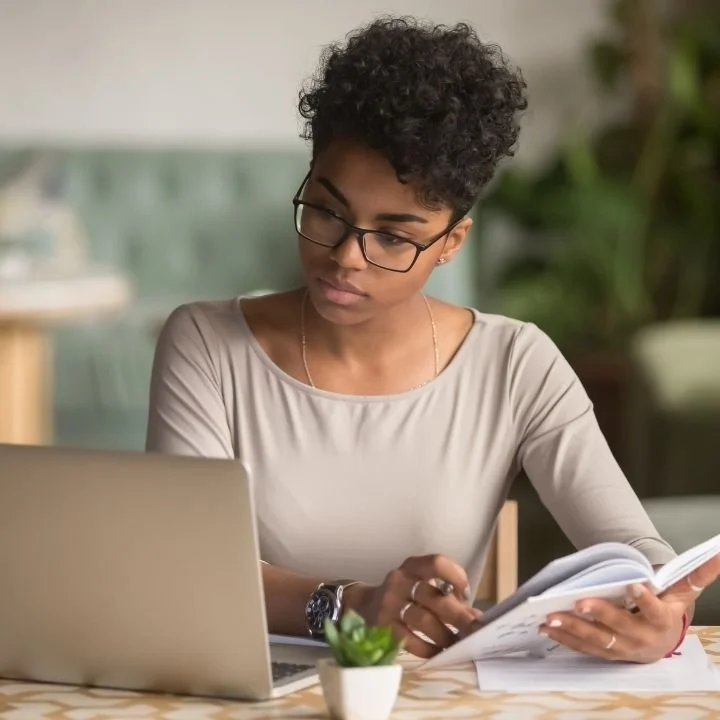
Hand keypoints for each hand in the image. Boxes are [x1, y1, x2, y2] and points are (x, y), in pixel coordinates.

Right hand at [344, 554, 480, 658]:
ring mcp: (389, 604)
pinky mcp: (383, 626)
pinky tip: (438, 652)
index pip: (436, 563)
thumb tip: (474, 616)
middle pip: (433, 597)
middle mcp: (399, 581)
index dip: (455, 576)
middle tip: (474, 630)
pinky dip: (427, 648)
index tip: (466, 594)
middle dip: (458, 616)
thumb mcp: (420, 585)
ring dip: (445, 635)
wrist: (364, 605)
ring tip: (457, 644)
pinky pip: (409, 640)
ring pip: (423, 620)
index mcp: (412, 566)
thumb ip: (446, 595)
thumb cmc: (403, 594)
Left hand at [539, 553, 719, 662]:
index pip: (654, 609)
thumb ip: (697, 574)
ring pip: (596, 640)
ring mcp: (621, 648)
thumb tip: (719, 553)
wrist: (662, 641)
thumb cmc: (669, 610)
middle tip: (580, 601)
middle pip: (619, 627)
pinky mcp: (605, 653)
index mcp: (661, 621)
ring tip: (551, 616)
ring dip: (573, 628)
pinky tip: (547, 626)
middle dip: (599, 615)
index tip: (634, 584)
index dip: (645, 598)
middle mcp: (641, 638)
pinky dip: (564, 638)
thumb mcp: (683, 592)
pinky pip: (583, 647)